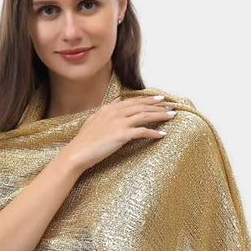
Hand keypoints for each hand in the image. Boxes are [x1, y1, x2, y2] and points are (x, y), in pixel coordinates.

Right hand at [61, 94, 176, 171]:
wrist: (78, 152)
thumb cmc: (84, 140)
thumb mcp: (94, 119)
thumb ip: (107, 109)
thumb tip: (117, 101)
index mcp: (109, 108)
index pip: (133, 101)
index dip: (148, 99)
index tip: (159, 98)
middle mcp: (116, 112)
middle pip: (142, 106)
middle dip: (158, 105)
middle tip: (171, 105)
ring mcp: (119, 123)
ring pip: (145, 116)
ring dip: (160, 115)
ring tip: (172, 116)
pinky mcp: (122, 135)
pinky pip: (143, 132)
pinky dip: (154, 132)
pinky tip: (162, 134)